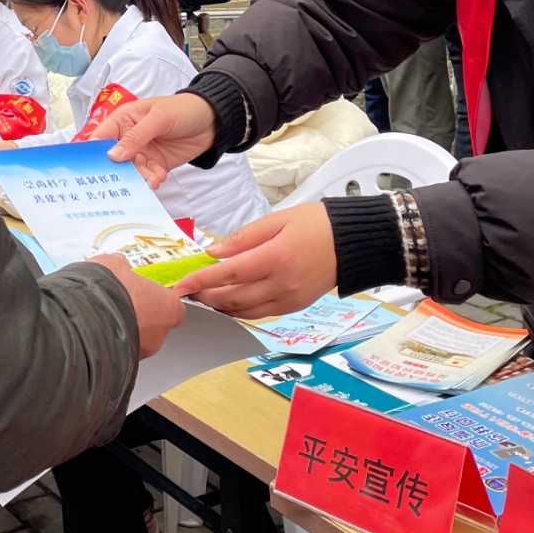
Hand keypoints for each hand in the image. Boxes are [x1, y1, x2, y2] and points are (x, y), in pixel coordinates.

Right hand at [87, 254, 186, 358]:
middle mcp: (159, 334)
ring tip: (101, 320)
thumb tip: (118, 263)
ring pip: (135, 342)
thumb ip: (120, 266)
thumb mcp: (112, 265)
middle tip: (117, 306)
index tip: (139, 294)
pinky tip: (94, 334)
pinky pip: (119, 354)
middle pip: (154, 326)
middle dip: (138, 318)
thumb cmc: (107, 290)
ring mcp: (141, 353)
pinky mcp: (122, 366)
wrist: (84, 318)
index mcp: (168, 306)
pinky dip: (110, 346)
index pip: (171, 306)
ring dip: (122, 333)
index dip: (154, 300)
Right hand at [92, 93, 217, 189]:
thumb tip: (113, 155)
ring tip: (150, 179)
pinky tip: (159, 178)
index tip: (91, 168)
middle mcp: (129, 137)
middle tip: (122, 181)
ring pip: (132, 170)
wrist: (213, 120)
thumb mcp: (159, 118)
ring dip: (139, 176)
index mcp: (124, 119)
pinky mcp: (156, 164)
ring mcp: (143, 152)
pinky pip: (148, 175)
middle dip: (119, 170)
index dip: (93, 152)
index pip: (101, 137)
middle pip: (115, 159)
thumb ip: (136, 136)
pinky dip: (152, 179)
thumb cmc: (183, 109)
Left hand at [172, 204, 336, 316]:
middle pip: (233, 298)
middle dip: (206, 296)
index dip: (201, 280)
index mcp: (276, 257)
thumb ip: (244, 237)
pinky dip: (241, 310)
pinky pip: (261, 314)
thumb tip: (215, 252)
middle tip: (189, 290)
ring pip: (245, 311)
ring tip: (205, 296)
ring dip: (221, 306)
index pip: (229, 273)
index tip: (181, 285)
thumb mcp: (278, 219)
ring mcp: (290, 299)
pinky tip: (230, 301)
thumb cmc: (317, 224)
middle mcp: (282, 283)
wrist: (352, 243)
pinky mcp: (295, 306)